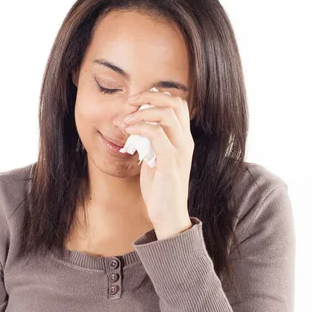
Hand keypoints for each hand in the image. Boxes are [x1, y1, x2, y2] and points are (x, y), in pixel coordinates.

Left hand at [123, 90, 194, 238]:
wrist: (168, 216)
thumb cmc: (160, 189)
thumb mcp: (155, 159)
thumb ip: (150, 142)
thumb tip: (135, 126)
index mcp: (183, 138)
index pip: (178, 103)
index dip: (157, 96)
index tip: (135, 101)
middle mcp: (186, 141)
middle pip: (175, 102)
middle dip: (149, 96)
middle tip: (129, 103)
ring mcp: (181, 151)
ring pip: (167, 114)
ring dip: (142, 112)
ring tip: (125, 120)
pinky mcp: (171, 163)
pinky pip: (158, 135)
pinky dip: (141, 128)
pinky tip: (129, 132)